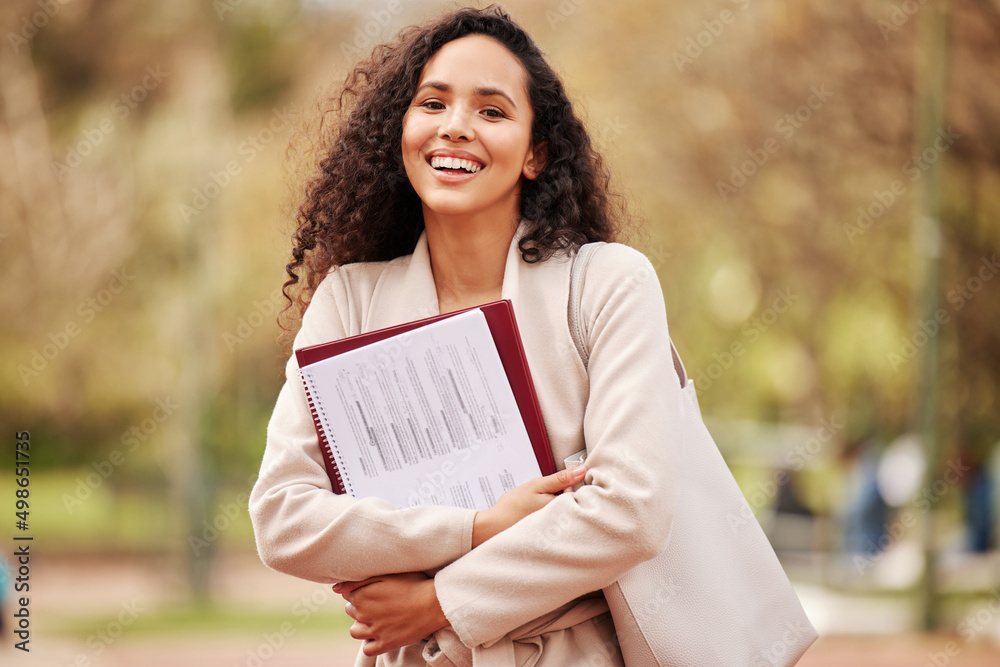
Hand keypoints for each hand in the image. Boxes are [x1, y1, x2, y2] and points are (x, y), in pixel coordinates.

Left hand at [334, 572, 448, 655]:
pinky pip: (367, 649)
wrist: (435, 603)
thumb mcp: (386, 574)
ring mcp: (374, 631)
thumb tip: (335, 589)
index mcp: (361, 596)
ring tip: (379, 618)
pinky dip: (370, 643)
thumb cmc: (413, 584)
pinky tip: (380, 634)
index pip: (348, 595)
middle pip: (351, 612)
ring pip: (355, 632)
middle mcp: (364, 615)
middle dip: (361, 607)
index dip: (361, 592)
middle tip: (380, 602)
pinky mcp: (386, 644)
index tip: (375, 591)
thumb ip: (358, 581)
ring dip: (363, 625)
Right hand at [472, 465, 586, 546]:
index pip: (581, 494)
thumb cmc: (514, 506)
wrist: (495, 526)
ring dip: (558, 505)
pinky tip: (538, 514)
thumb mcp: (537, 486)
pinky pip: (559, 521)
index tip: (556, 484)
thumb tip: (582, 470)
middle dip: (565, 496)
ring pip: (566, 511)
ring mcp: (558, 530)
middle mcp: (565, 523)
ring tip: (539, 506)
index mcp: (565, 509)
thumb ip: (561, 478)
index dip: (570, 484)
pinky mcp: (551, 535)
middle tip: (544, 496)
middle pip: (575, 504)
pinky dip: (552, 515)